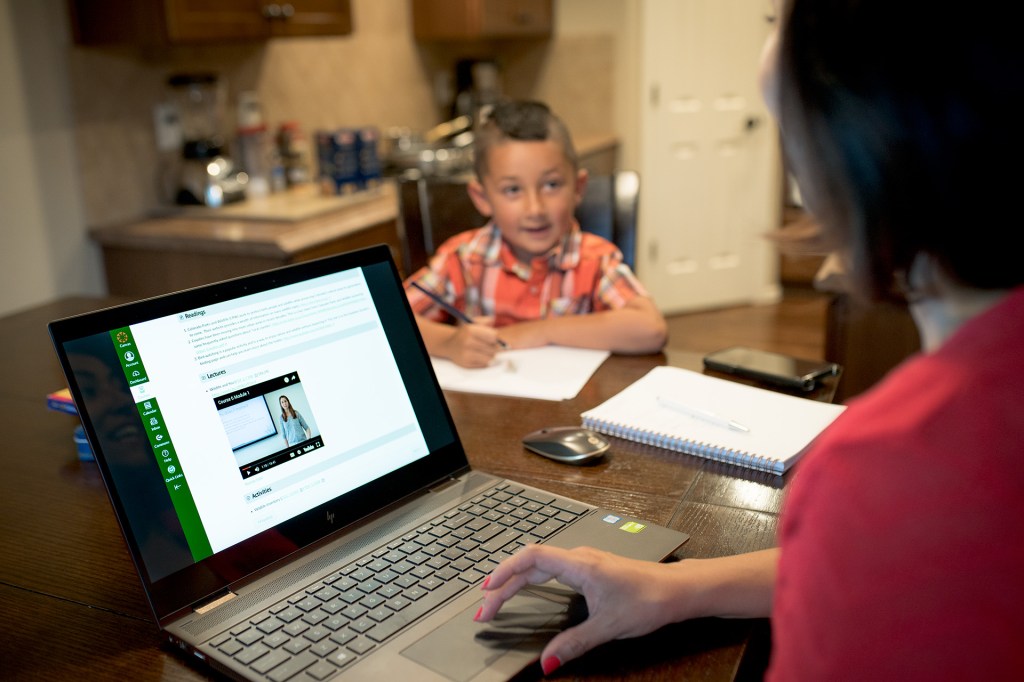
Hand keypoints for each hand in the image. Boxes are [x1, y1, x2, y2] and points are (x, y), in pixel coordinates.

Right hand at [438, 317, 502, 367]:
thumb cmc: (466, 333)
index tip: (492, 338)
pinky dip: (485, 361)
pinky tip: (480, 356)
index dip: (495, 338)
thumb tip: (492, 320)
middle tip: (489, 345)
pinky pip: (484, 364)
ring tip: (485, 351)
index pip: (493, 336)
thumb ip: (485, 320)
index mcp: (470, 330)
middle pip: (493, 348)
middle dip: (494, 347)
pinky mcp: (467, 364)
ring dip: (490, 355)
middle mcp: (467, 342)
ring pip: (490, 358)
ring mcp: (466, 354)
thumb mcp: (473, 323)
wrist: (450, 345)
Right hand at [475, 545, 687, 674]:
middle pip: (531, 564)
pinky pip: (553, 567)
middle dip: (505, 584)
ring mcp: (585, 560)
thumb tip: (548, 662)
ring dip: (518, 579)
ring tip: (500, 597)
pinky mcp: (591, 567)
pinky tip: (531, 587)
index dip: (505, 572)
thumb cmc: (649, 599)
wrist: (676, 589)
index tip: (487, 591)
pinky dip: (534, 577)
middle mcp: (579, 557)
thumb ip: (573, 644)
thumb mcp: (607, 627)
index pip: (531, 558)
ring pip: (542, 564)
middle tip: (487, 607)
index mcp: (579, 564)